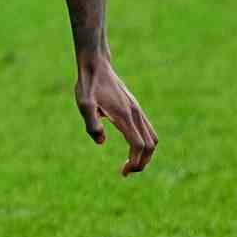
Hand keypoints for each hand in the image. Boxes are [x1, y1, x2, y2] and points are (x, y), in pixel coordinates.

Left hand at [74, 54, 157, 175]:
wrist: (96, 64)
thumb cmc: (88, 85)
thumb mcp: (84, 104)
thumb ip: (92, 124)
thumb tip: (102, 142)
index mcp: (124, 115)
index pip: (138, 145)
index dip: (135, 162)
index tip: (123, 172)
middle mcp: (135, 113)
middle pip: (150, 145)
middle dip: (142, 162)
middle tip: (125, 171)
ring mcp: (137, 110)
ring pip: (152, 138)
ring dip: (145, 154)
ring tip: (130, 162)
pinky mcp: (135, 108)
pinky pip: (148, 130)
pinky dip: (145, 143)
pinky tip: (130, 146)